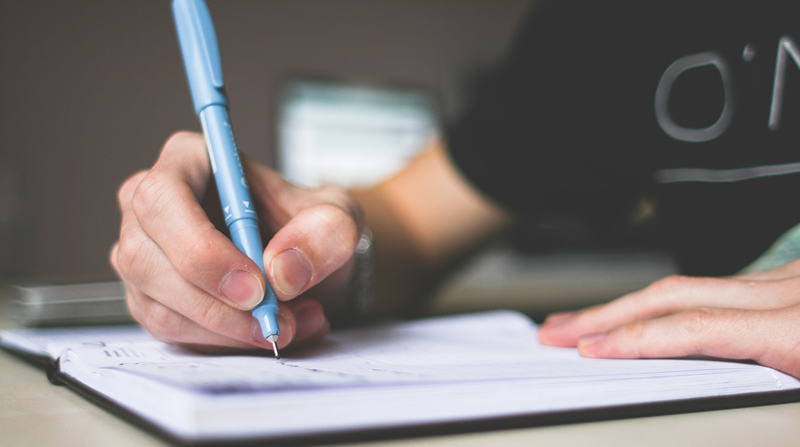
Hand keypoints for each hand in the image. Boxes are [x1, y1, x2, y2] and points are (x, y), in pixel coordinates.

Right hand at [111, 132, 363, 351]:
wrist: (306, 263)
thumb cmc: (309, 227)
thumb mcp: (338, 218)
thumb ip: (324, 233)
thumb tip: (282, 271)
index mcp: (188, 161)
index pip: (162, 198)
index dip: (201, 249)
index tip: (255, 287)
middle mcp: (151, 206)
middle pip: (146, 259)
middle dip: (216, 304)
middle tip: (275, 321)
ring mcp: (143, 255)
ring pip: (160, 306)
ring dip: (229, 330)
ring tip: (290, 324)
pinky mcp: (151, 300)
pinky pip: (173, 332)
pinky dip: (225, 343)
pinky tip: (267, 331)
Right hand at [538, 260, 799, 377]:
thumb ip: (775, 392)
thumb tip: (698, 386)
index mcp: (799, 330)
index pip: (694, 328)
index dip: (633, 338)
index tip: (587, 350)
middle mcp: (789, 293)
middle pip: (674, 294)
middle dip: (606, 313)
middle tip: (557, 330)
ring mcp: (789, 279)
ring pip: (688, 284)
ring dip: (630, 304)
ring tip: (586, 322)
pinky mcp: (791, 278)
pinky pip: (717, 285)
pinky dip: (671, 300)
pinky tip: (646, 312)